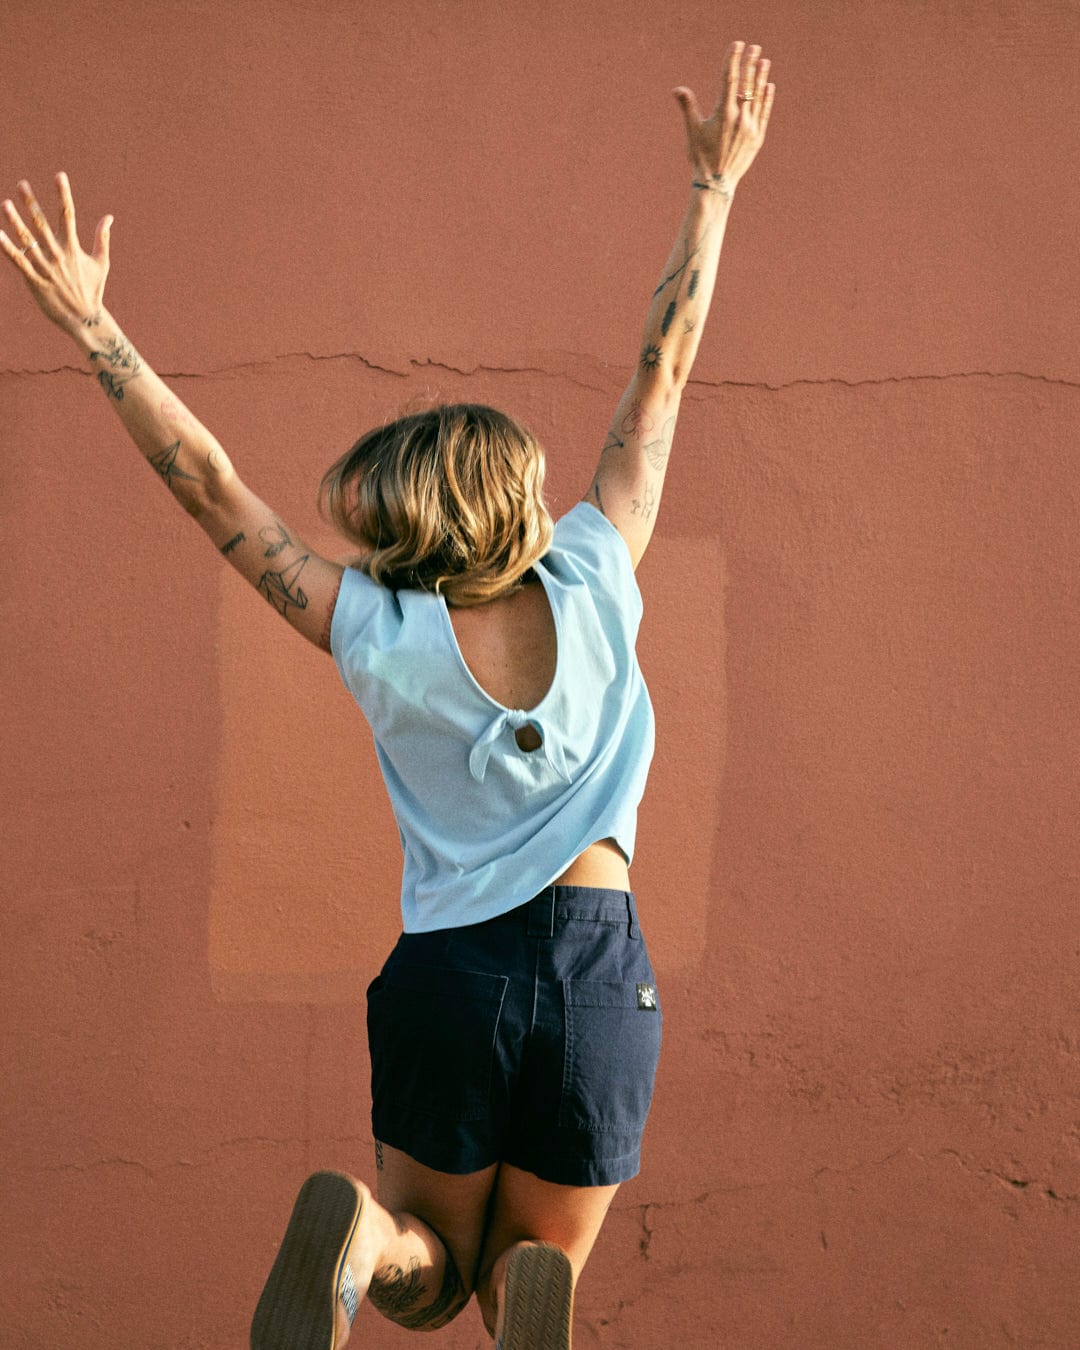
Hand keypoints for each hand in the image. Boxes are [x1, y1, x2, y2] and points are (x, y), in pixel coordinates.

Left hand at [1, 174, 111, 335]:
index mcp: (74, 248)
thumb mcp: (102, 263)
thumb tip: (109, 217)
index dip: (63, 194)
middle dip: (32, 204)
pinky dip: (7, 249)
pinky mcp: (35, 281)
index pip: (68, 215)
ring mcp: (45, 268)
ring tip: (5, 205)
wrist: (85, 318)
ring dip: (15, 223)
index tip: (59, 175)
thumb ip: (102, 238)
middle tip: (21, 184)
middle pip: (43, 224)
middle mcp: (58, 255)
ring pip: (27, 241)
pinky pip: (18, 262)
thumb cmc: (93, 290)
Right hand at [673, 41, 774, 196]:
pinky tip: (769, 86)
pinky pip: (764, 113)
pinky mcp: (757, 138)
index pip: (729, 79)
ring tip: (764, 61)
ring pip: (758, 96)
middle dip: (750, 64)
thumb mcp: (692, 131)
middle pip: (747, 84)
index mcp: (723, 113)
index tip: (737, 45)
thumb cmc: (700, 157)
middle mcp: (740, 118)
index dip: (733, 60)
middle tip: (754, 48)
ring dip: (761, 77)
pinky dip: (767, 99)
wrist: (716, 184)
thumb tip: (677, 89)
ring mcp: (751, 128)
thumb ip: (688, 107)